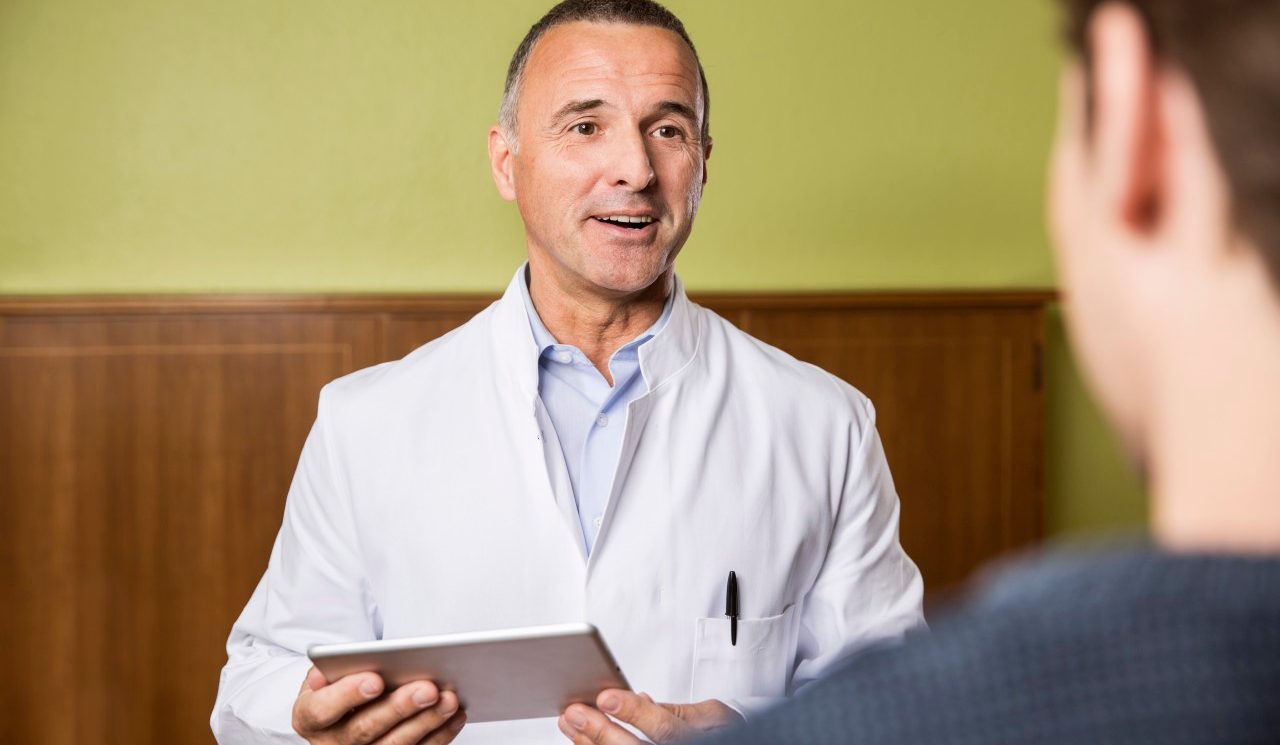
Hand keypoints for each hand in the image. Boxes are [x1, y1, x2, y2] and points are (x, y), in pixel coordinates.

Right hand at [292, 666, 466, 743]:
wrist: (343, 712)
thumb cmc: (337, 686)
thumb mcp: (325, 675)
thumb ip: (329, 669)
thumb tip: (326, 669)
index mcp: (309, 718)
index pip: (323, 709)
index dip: (348, 695)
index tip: (376, 680)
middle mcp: (332, 743)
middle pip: (365, 730)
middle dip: (399, 707)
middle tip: (427, 688)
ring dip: (426, 722)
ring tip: (448, 699)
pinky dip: (439, 734)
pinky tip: (455, 714)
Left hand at [558, 689, 741, 743]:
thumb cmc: (722, 733)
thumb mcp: (710, 715)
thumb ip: (674, 709)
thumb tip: (639, 698)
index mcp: (699, 738)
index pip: (665, 728)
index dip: (635, 712)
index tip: (606, 696)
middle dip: (601, 732)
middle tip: (575, 712)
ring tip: (570, 724)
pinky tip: (581, 742)